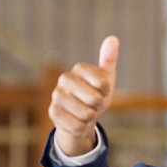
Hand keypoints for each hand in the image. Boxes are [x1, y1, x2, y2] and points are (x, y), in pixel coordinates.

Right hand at [50, 35, 119, 156]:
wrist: (80, 117)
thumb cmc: (95, 95)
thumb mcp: (106, 79)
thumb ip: (109, 59)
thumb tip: (113, 38)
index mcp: (79, 68)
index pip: (102, 83)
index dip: (106, 92)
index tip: (101, 91)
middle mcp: (64, 79)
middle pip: (94, 99)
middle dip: (98, 106)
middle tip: (93, 104)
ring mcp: (57, 96)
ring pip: (86, 114)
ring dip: (90, 118)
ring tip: (84, 112)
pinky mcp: (53, 112)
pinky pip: (77, 126)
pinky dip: (82, 127)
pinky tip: (76, 121)